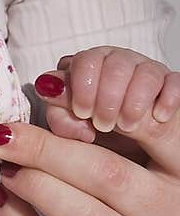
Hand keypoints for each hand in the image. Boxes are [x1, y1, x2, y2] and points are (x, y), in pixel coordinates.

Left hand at [0, 86, 179, 215]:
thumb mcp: (147, 173)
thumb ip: (116, 137)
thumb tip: (50, 94)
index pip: (163, 131)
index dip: (108, 109)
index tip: (52, 94)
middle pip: (112, 177)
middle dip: (48, 151)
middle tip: (4, 135)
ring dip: (36, 188)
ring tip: (5, 169)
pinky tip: (5, 205)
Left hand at [34, 47, 179, 142]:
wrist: (139, 155)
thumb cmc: (101, 138)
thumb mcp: (78, 128)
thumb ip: (61, 111)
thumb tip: (48, 89)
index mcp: (92, 70)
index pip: (83, 60)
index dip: (81, 84)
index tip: (82, 112)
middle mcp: (120, 66)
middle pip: (113, 61)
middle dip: (107, 94)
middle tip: (103, 123)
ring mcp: (148, 75)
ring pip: (144, 70)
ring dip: (134, 99)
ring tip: (127, 125)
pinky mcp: (172, 87)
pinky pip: (174, 81)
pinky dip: (167, 98)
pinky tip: (159, 116)